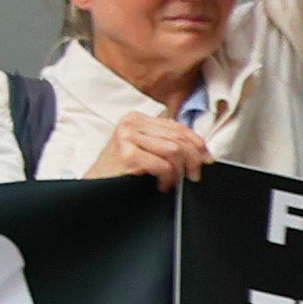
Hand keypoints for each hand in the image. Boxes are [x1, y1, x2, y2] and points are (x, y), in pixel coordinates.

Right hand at [91, 111, 210, 187]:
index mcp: (137, 118)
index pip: (177, 126)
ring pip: (174, 150)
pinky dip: (168, 178)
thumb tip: (199, 149)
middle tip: (193, 175)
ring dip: (179, 171)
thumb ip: (164, 141)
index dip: (197, 143)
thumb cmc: (120, 169)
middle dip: (193, 160)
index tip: (206, 158)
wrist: (96, 184)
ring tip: (173, 181)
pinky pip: (163, 165)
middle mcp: (131, 123)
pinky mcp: (127, 154)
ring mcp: (127, 137)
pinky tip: (161, 184)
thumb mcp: (143, 148)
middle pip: (178, 138)